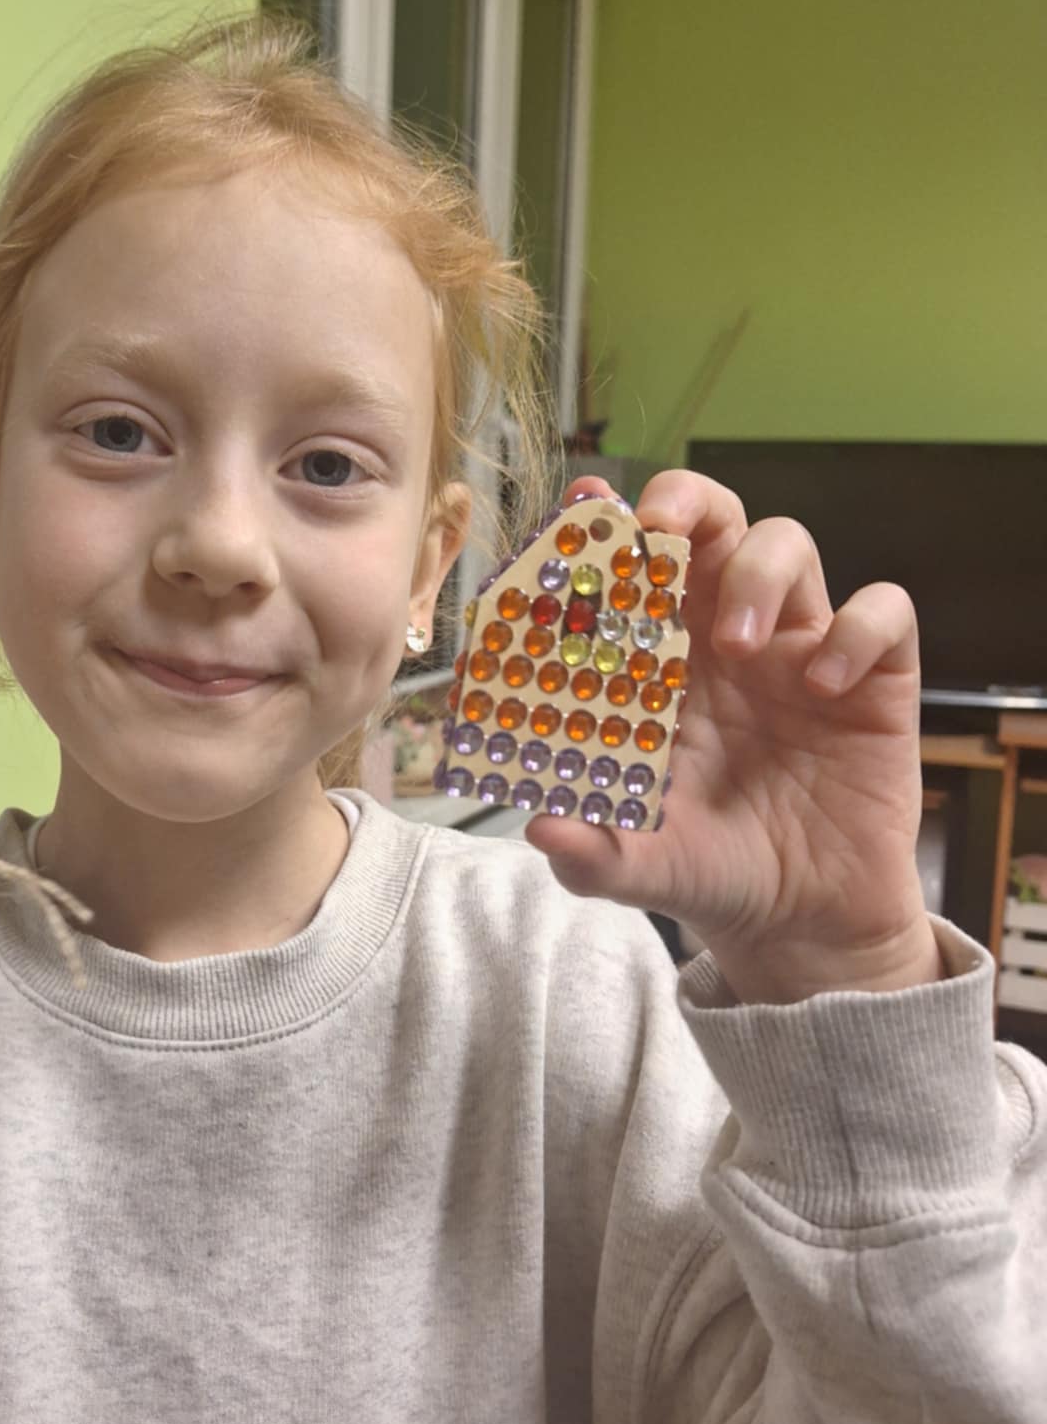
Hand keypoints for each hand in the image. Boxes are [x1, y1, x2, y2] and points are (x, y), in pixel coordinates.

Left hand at [520, 470, 942, 1002]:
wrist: (802, 921)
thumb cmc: (710, 869)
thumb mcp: (641, 867)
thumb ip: (591, 851)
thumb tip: (539, 827)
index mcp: (661, 661)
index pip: (634, 565)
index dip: (610, 525)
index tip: (585, 506)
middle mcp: (727, 635)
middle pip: (713, 521)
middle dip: (687, 502)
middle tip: (662, 531)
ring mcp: (802, 647)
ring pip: (790, 544)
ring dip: (760, 571)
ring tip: (739, 643)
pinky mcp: (874, 677)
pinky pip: (883, 612)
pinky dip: (858, 631)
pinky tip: (826, 685)